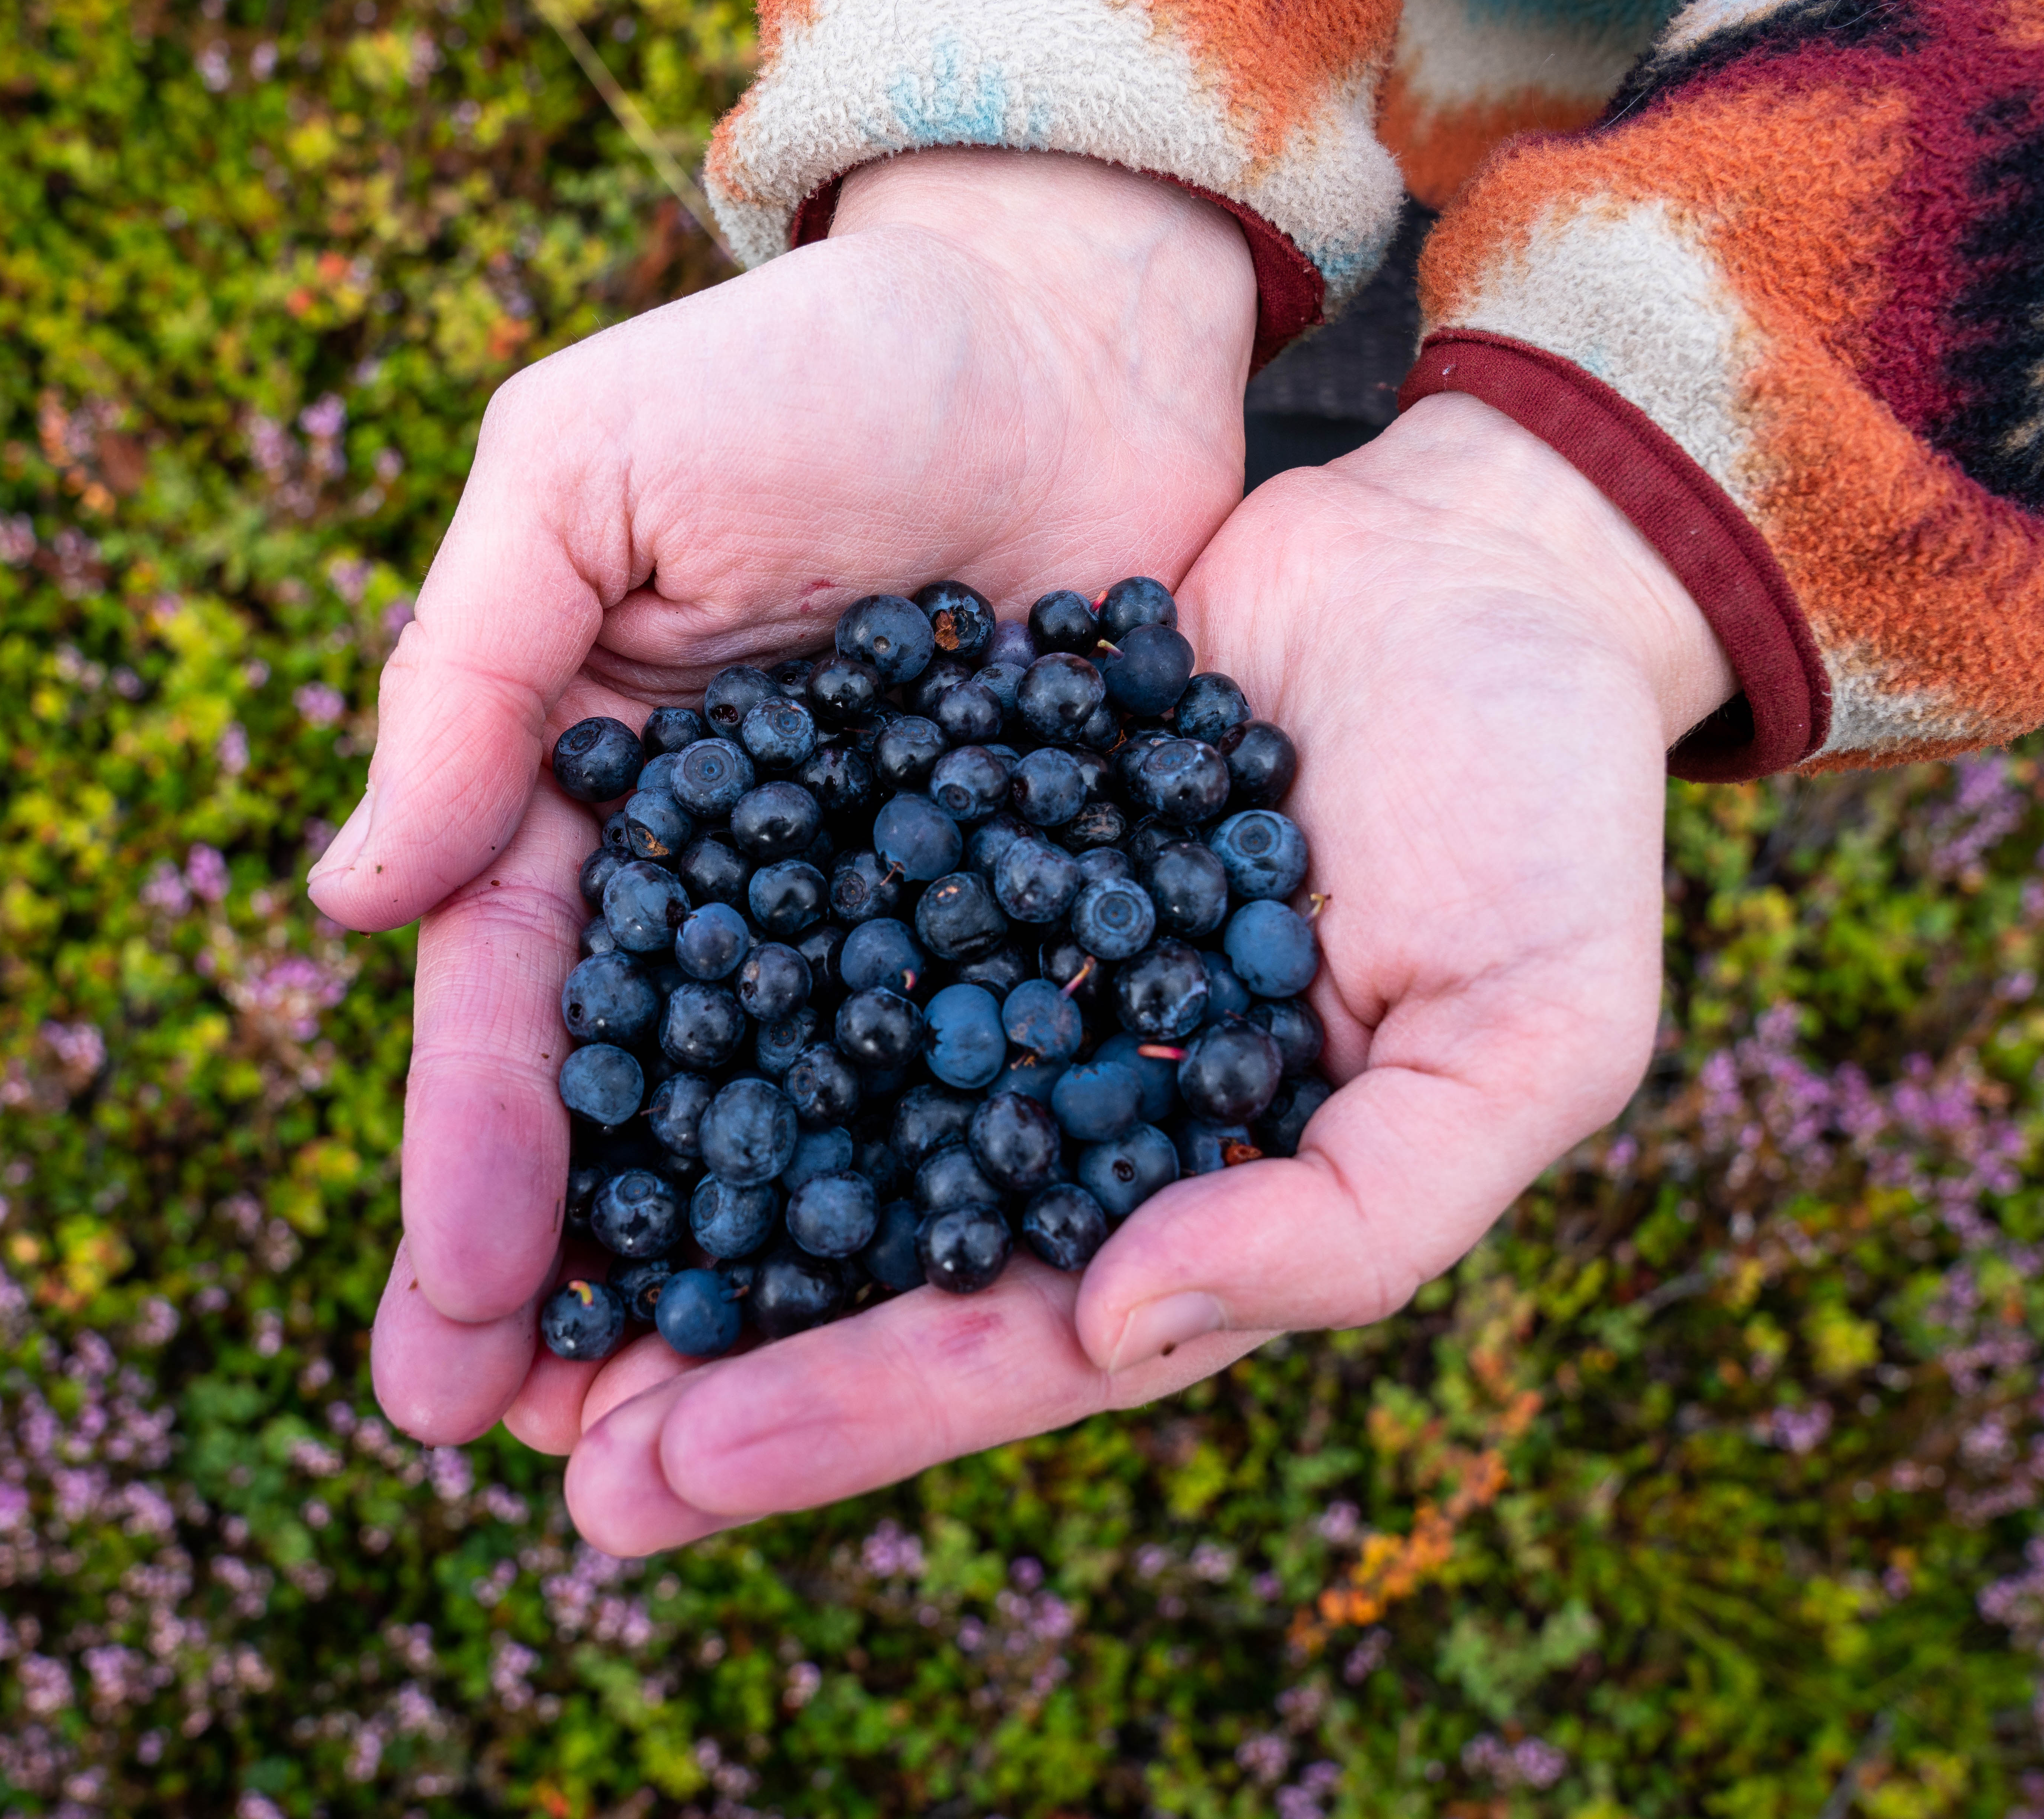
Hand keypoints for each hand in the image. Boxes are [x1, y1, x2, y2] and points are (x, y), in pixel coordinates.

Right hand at [307, 151, 1257, 1451]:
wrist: (1057, 321)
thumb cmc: (803, 368)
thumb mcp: (582, 474)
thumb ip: (467, 680)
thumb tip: (350, 905)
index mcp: (594, 802)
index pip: (514, 1014)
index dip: (478, 1170)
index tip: (447, 1332)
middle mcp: (723, 889)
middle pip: (643, 1120)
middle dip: (586, 1290)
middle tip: (544, 1463)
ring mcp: (879, 921)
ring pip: (796, 1143)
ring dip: (745, 1302)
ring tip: (686, 1464)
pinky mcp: (1032, 921)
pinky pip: (977, 1086)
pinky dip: (939, 1208)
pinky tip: (916, 1333)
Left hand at [548, 391, 1739, 1552]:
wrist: (1484, 572)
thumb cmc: (1548, 813)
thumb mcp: (1529, 1037)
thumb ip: (1350, 1214)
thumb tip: (1115, 1324)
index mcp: (1205, 1199)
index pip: (1006, 1345)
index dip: (840, 1413)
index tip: (660, 1471)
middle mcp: (1081, 1116)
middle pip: (870, 1264)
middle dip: (706, 1357)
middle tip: (520, 1442)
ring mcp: (1007, 984)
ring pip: (808, 1123)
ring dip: (659, 1206)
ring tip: (495, 1288)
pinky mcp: (952, 845)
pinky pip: (804, 938)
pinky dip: (688, 1003)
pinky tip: (561, 1051)